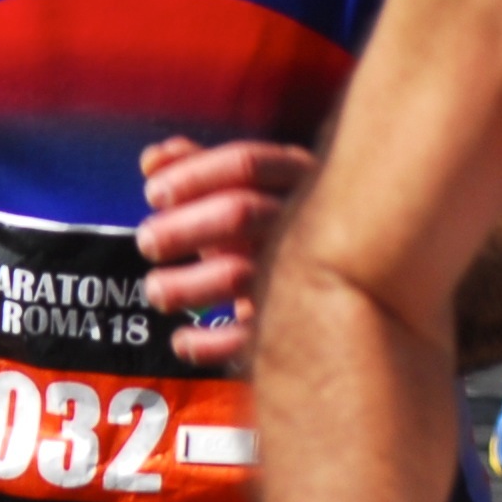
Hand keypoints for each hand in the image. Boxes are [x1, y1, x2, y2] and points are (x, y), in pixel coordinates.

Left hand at [135, 136, 310, 364]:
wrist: (354, 285)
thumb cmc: (284, 227)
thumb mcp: (253, 189)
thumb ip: (203, 168)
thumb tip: (153, 159)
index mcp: (298, 178)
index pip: (246, 164)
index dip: (193, 176)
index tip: (154, 193)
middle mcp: (305, 222)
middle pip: (240, 213)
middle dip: (183, 228)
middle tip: (147, 241)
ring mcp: (304, 275)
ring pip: (239, 275)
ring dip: (187, 285)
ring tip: (157, 290)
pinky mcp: (298, 327)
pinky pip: (250, 337)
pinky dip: (210, 343)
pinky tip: (183, 341)